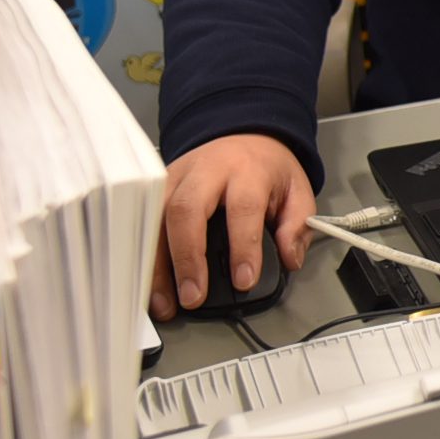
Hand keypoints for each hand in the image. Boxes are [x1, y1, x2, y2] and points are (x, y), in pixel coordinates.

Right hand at [151, 134, 316, 319]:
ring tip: (165, 303)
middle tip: (193, 297)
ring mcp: (176, 177)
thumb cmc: (267, 168)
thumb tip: (290, 259)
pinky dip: (143, 255)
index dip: (243, 246)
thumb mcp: (296, 190)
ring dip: (157, 264)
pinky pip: (142, 221)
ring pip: (156, 217)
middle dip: (187, 257)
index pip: (244, 207)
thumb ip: (297, 225)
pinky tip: (147, 284)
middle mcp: (206, 170)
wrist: (244, 135)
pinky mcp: (157, 187)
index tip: (244, 281)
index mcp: (248, 170)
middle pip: (187, 209)